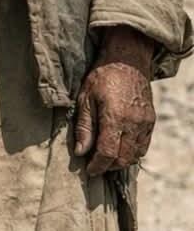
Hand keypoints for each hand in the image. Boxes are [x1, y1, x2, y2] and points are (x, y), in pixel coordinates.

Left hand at [73, 26, 156, 175]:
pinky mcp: (151, 120)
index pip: (108, 153)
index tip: (89, 170)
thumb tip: (81, 152)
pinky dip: (132, 152)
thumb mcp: (85, 99)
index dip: (98, 165)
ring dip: (121, 161)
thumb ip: (84, 128)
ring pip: (136, 154)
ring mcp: (145, 122)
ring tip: (107, 158)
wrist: (127, 60)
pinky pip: (144, 145)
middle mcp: (134, 123)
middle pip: (123, 158)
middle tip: (96, 165)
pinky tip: (120, 148)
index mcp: (115, 117)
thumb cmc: (102, 77)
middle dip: (109, 166)